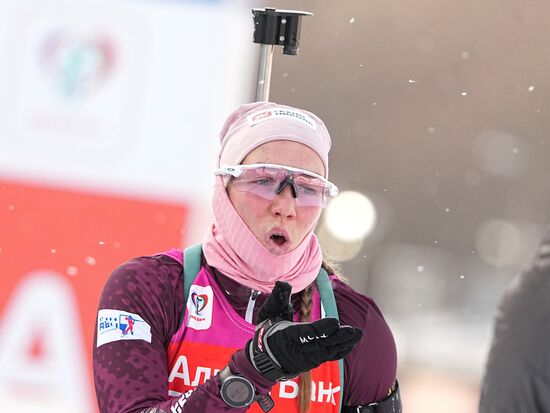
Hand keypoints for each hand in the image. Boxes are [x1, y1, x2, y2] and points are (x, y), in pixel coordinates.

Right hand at [248, 281, 362, 381]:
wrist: (264, 358)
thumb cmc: (267, 330)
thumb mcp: (269, 312)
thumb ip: (278, 298)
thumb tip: (283, 283)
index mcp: (287, 336)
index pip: (307, 333)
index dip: (321, 328)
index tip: (335, 322)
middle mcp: (299, 350)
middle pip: (321, 344)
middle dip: (338, 337)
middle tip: (353, 330)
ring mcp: (307, 358)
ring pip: (328, 351)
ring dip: (344, 343)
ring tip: (357, 333)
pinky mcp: (313, 361)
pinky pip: (329, 356)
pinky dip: (341, 349)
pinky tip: (351, 342)